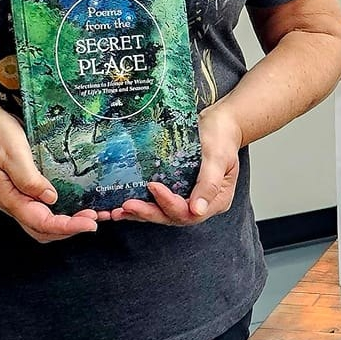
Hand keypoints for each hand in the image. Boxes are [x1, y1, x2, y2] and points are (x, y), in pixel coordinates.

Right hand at [0, 97, 97, 242]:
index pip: (41, 222)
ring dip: (66, 224)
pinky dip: (60, 212)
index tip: (90, 224)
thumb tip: (52, 198)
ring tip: (88, 215)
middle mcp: (12, 202)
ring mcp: (16, 197)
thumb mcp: (13, 152)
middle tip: (94, 220)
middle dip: (69, 229)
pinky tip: (73, 204)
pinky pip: (42, 209)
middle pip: (42, 230)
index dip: (67, 226)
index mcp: (8, 197)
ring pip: (42, 223)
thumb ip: (29, 178)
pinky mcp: (22, 188)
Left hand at [105, 103, 241, 226]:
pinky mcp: (177, 189)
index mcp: (216, 200)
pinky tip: (125, 205)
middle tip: (127, 206)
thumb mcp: (219, 157)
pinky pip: (159, 201)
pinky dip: (143, 204)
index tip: (153, 186)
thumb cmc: (222, 137)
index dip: (168, 202)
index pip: (188, 211)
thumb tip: (197, 210)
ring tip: (118, 211)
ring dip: (141, 213)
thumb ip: (210, 183)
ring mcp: (189, 197)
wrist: (221, 123)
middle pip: (173, 216)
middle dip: (148, 212)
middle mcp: (201, 204)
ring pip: (163, 212)